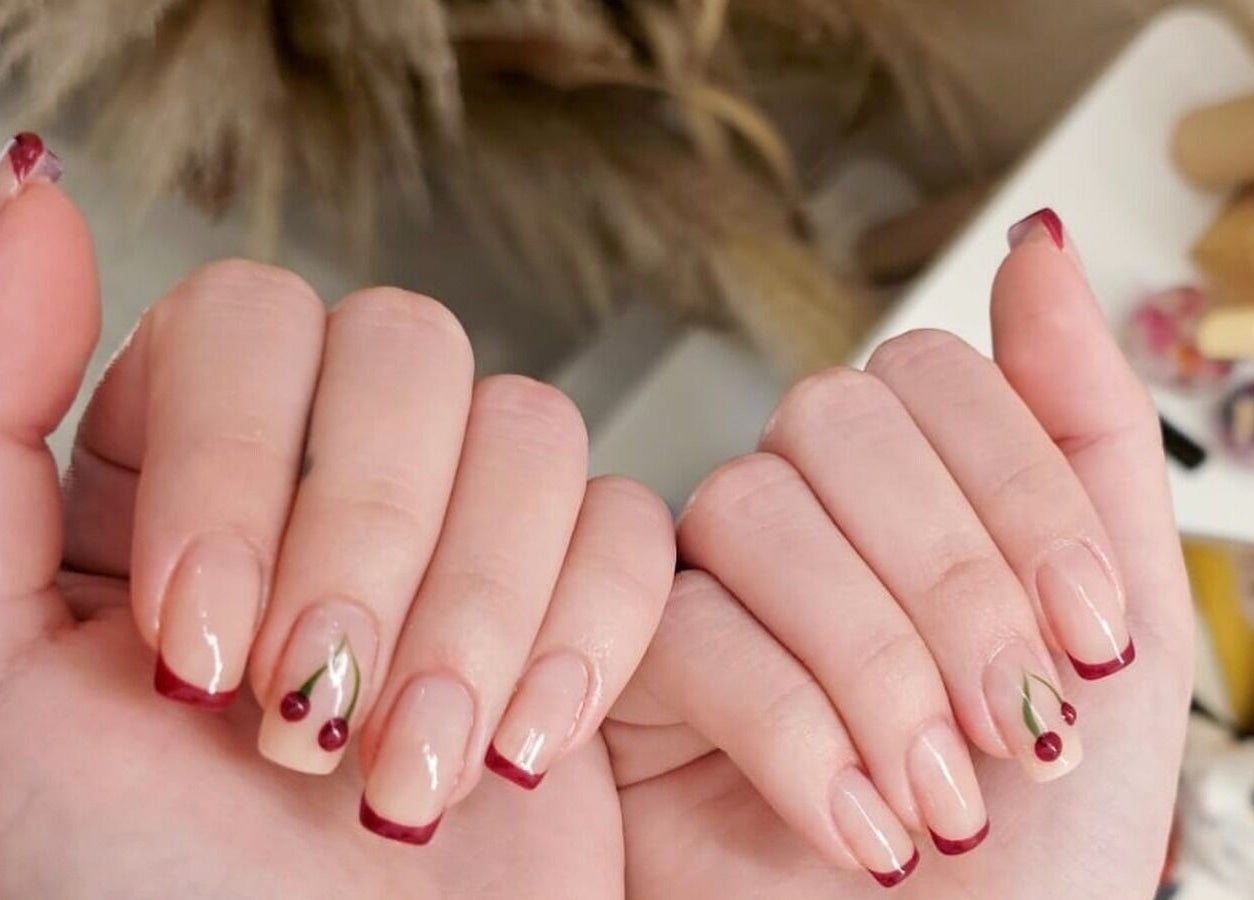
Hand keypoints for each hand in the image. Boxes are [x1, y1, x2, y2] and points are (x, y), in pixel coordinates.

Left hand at [0, 154, 673, 895]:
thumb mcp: (3, 686)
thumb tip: (30, 193)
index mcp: (176, 481)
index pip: (247, 321)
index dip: (233, 462)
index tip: (196, 645)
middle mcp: (326, 484)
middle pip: (405, 348)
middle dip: (365, 540)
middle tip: (305, 711)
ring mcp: (465, 535)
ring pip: (530, 424)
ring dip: (474, 610)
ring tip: (408, 767)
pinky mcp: (582, 599)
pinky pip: (630, 524)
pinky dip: (582, 638)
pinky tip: (519, 751)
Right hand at [610, 210, 1192, 897]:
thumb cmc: (1035, 843)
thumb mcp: (1111, 628)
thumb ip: (1083, 432)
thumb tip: (1034, 245)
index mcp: (907, 494)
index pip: (929, 375)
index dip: (1020, 492)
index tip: (1094, 634)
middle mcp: (797, 520)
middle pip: (828, 420)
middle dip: (950, 581)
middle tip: (1017, 724)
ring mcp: (701, 584)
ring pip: (748, 508)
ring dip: (874, 663)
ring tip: (938, 798)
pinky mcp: (622, 667)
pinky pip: (683, 627)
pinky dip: (790, 729)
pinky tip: (855, 822)